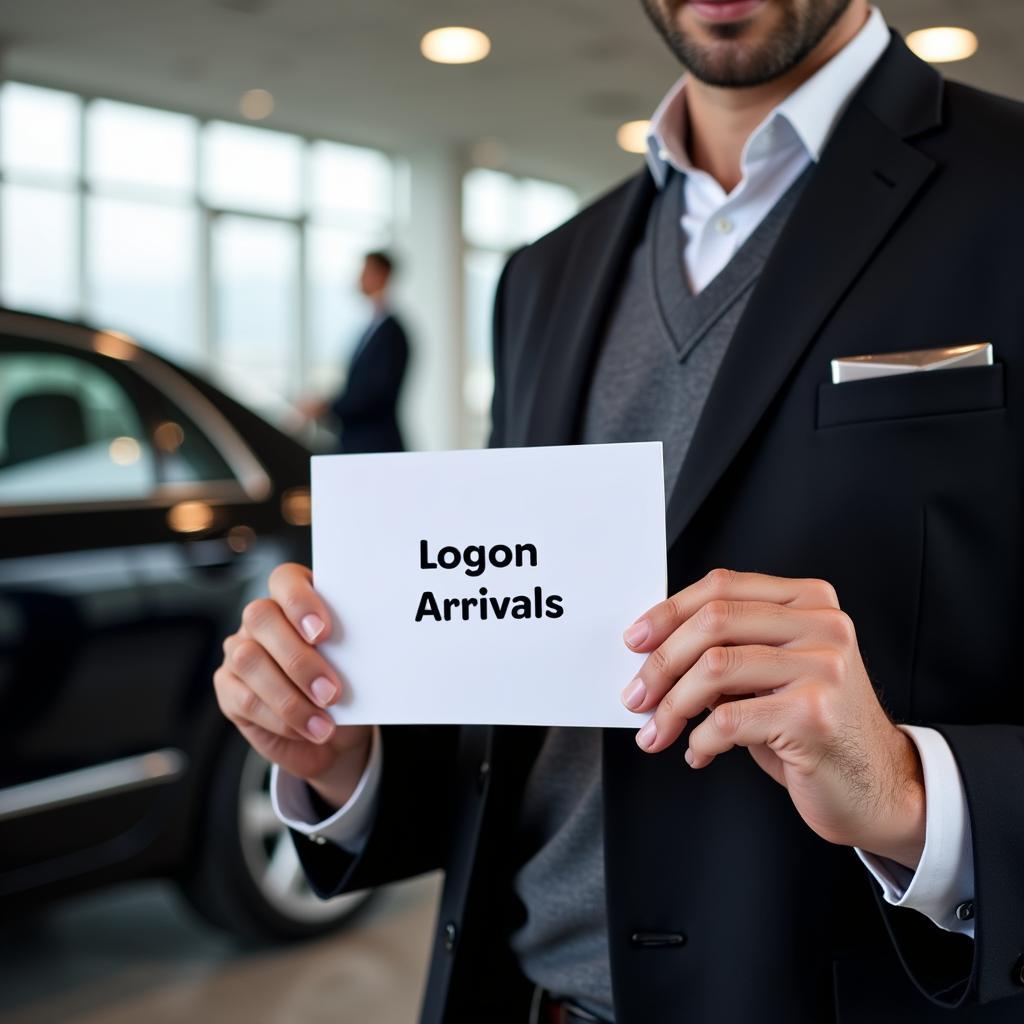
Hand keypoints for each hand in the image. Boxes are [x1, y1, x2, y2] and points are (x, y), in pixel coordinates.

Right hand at [214, 563, 372, 809]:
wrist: (335, 733)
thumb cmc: (349, 687)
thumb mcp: (357, 666)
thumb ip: (349, 648)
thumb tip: (362, 649)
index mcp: (296, 599)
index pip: (285, 579)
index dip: (300, 601)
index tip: (323, 632)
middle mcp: (263, 618)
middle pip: (262, 618)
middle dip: (298, 659)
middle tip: (331, 692)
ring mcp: (239, 649)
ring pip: (248, 659)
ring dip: (289, 697)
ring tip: (324, 724)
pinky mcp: (228, 686)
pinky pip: (245, 698)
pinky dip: (280, 719)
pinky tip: (306, 730)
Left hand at [621, 569, 925, 868]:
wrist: (881, 788)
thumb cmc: (812, 728)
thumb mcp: (773, 673)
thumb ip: (729, 648)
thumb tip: (653, 650)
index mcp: (809, 602)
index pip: (723, 586)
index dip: (669, 611)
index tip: (635, 641)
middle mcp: (822, 626)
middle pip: (714, 621)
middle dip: (660, 662)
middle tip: (636, 696)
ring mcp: (823, 668)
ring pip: (714, 668)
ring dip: (672, 706)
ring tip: (657, 732)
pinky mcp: (813, 714)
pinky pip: (727, 720)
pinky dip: (700, 740)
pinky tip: (699, 753)